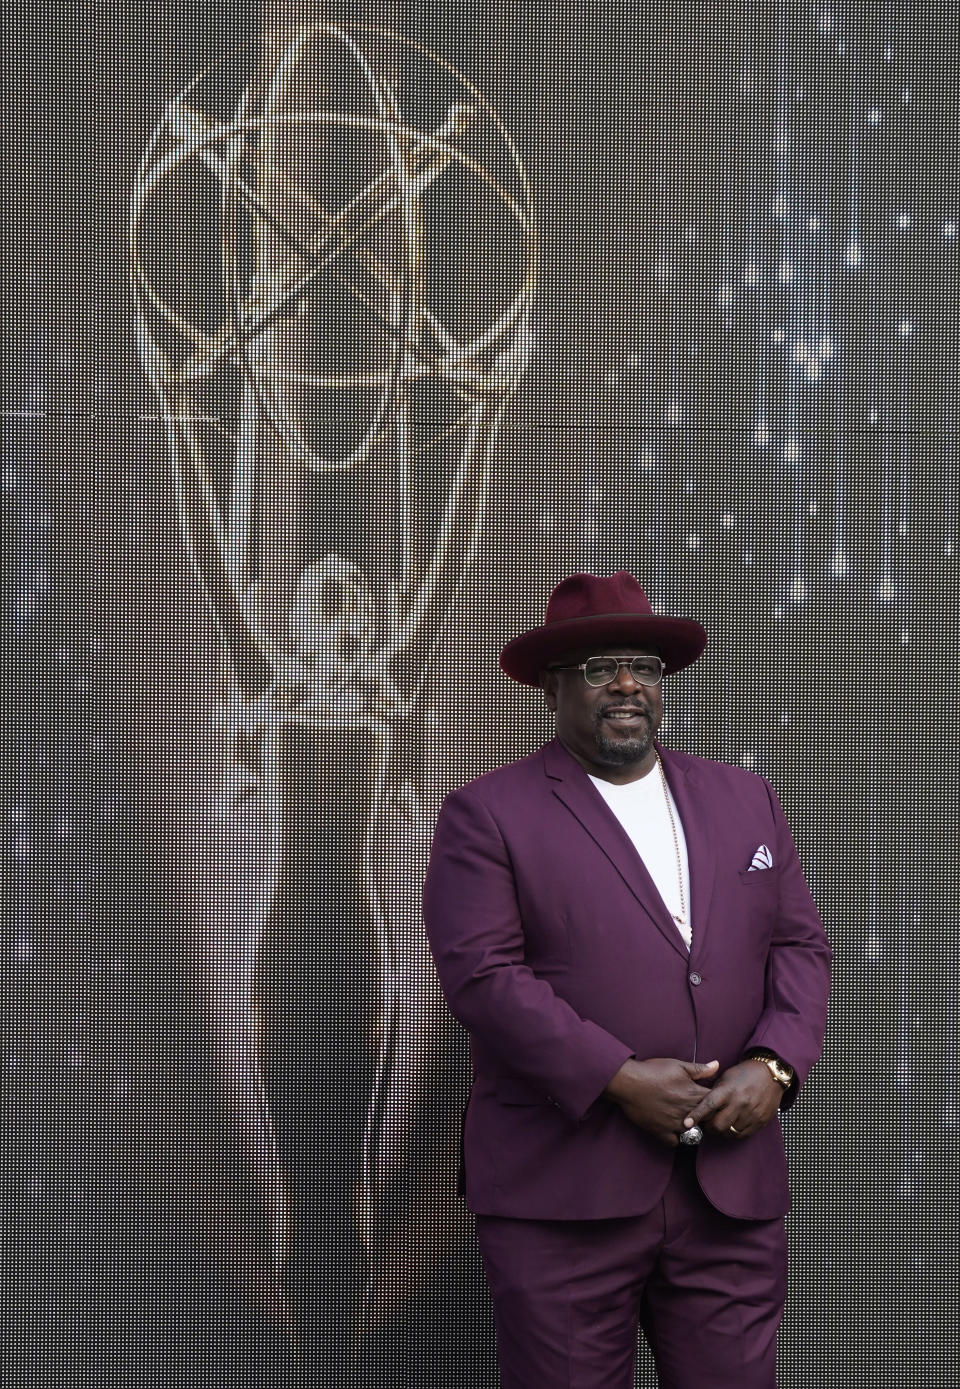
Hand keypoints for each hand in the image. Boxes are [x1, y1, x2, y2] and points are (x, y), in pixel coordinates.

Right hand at [605, 1057, 719, 1145]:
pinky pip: (675, 1142)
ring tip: (687, 1120)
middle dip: (707, 1116)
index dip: (716, 1102)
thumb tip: (717, 1065)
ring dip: (692, 1128)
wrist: (629, 1082)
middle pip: (708, 1120)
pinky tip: (672, 1129)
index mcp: (693, 1094)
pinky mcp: (661, 1132)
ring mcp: (675, 1124)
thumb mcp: (678, 1065)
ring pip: (693, 1134)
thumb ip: (699, 1069)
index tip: (711, 1100)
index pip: (716, 1104)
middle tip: (700, 1111)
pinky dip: (675, 1137)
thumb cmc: (653, 1071)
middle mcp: (687, 1112)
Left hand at [682, 1060, 782, 1139]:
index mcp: (729, 1090)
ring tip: (720, 1124)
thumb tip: (699, 1104)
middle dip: (709, 1127)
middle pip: (718, 1125)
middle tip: (707, 1124)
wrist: (771, 1074)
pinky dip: (734, 1133)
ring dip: (722, 1131)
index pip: (709, 1105)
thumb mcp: (726, 1077)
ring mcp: (751, 1114)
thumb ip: (714, 1092)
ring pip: (730, 1133)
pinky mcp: (760, 1121)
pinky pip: (742, 1135)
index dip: (697, 1115)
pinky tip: (732, 1126)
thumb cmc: (744, 1074)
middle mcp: (740, 1103)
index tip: (686, 1123)